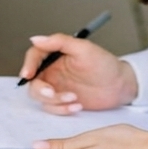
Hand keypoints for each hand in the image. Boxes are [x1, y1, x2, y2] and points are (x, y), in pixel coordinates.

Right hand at [19, 33, 137, 112]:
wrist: (120, 86)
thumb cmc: (105, 64)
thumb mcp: (84, 49)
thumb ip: (59, 41)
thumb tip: (36, 39)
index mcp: (56, 55)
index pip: (34, 56)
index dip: (28, 64)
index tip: (27, 74)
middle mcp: (53, 71)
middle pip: (33, 81)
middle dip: (40, 89)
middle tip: (51, 93)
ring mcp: (57, 87)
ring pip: (41, 97)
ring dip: (55, 101)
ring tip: (74, 98)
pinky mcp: (63, 102)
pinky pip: (53, 108)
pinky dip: (63, 109)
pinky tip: (77, 105)